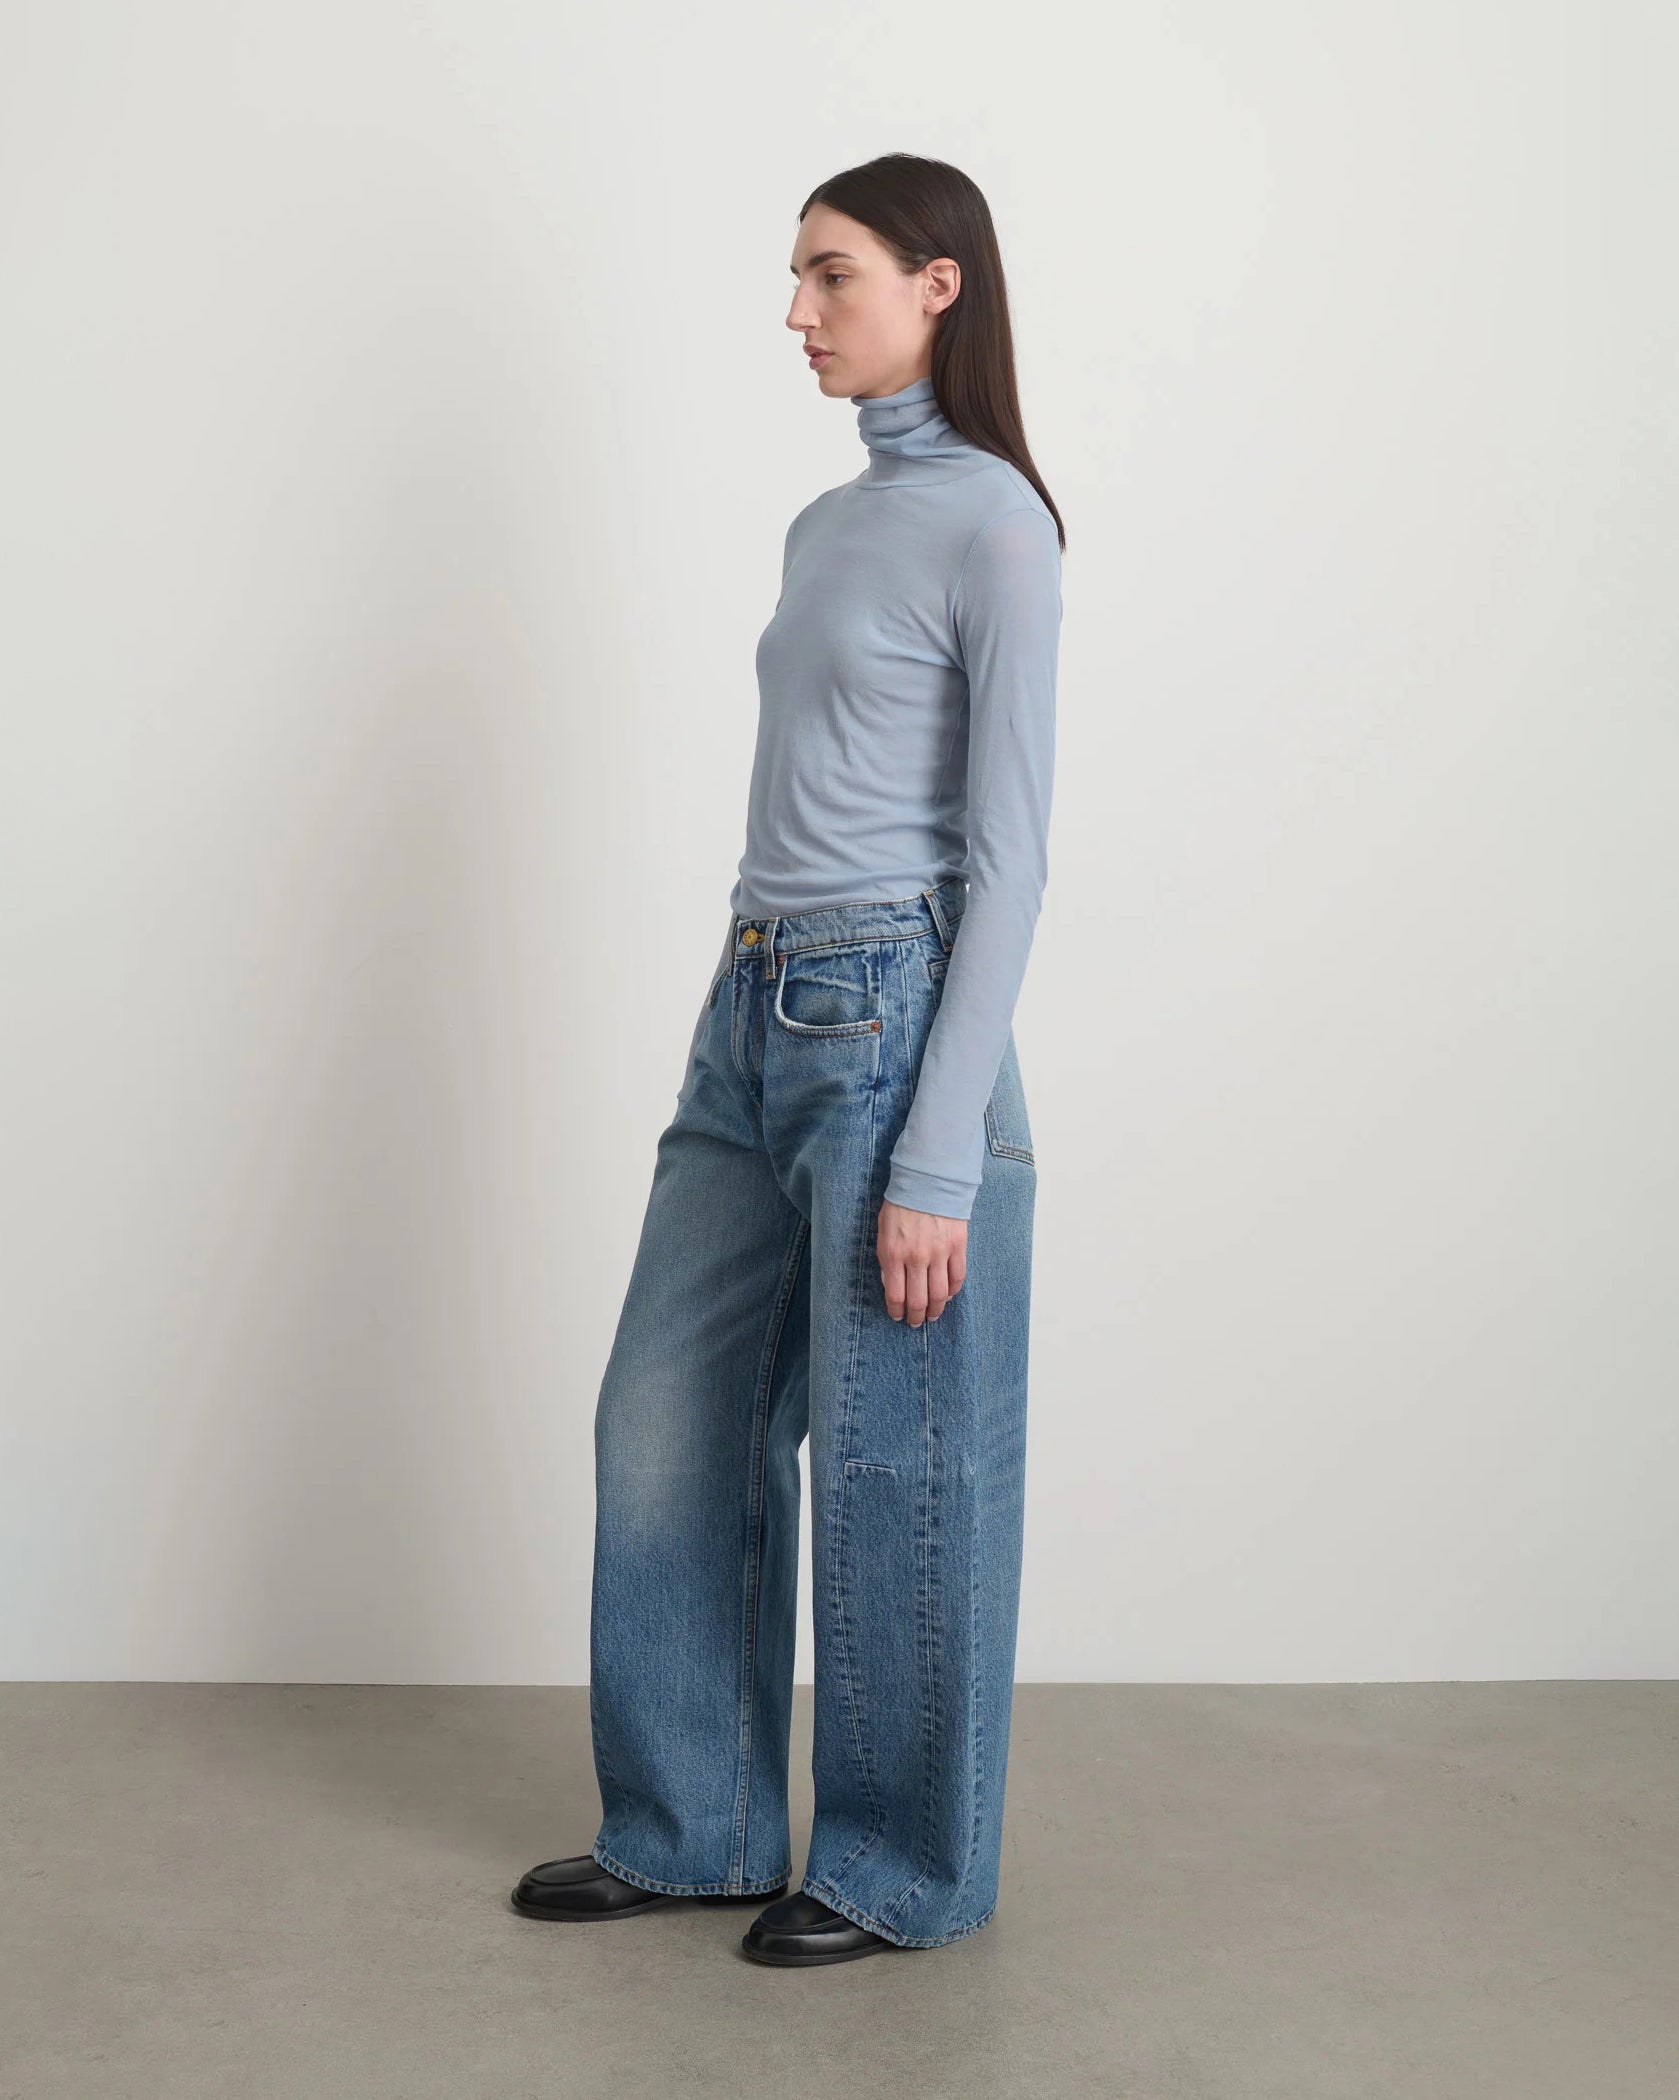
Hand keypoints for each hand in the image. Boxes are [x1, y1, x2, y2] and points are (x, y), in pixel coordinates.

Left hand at [877, 1199, 967, 1324]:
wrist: (928, 1181)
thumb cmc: (901, 1204)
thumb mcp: (882, 1231)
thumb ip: (886, 1259)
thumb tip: (891, 1284)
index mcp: (893, 1253)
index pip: (895, 1295)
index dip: (897, 1311)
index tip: (898, 1317)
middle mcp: (916, 1258)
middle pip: (918, 1300)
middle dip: (916, 1316)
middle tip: (916, 1322)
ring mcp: (939, 1253)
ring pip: (940, 1294)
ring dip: (936, 1309)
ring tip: (933, 1315)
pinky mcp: (958, 1247)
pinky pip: (958, 1278)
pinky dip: (953, 1291)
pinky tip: (948, 1295)